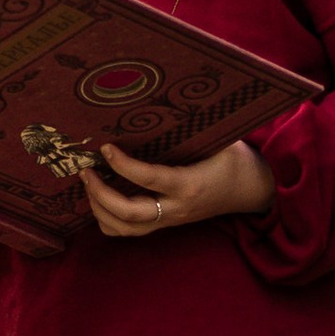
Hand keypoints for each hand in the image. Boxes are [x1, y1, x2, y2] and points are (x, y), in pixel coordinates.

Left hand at [81, 138, 275, 240]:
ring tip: (88, 184)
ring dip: (99, 209)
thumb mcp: (218, 138)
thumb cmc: (231, 159)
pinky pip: (128, 231)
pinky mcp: (164, 224)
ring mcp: (169, 220)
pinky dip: (107, 219)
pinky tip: (100, 198)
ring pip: (124, 228)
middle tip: (85, 171)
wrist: (249, 189)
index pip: (148, 179)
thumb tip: (157, 104)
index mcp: (189, 184)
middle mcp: (176, 208)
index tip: (105, 148)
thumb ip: (190, 128)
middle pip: (128, 214)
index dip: (122, 165)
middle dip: (100, 193)